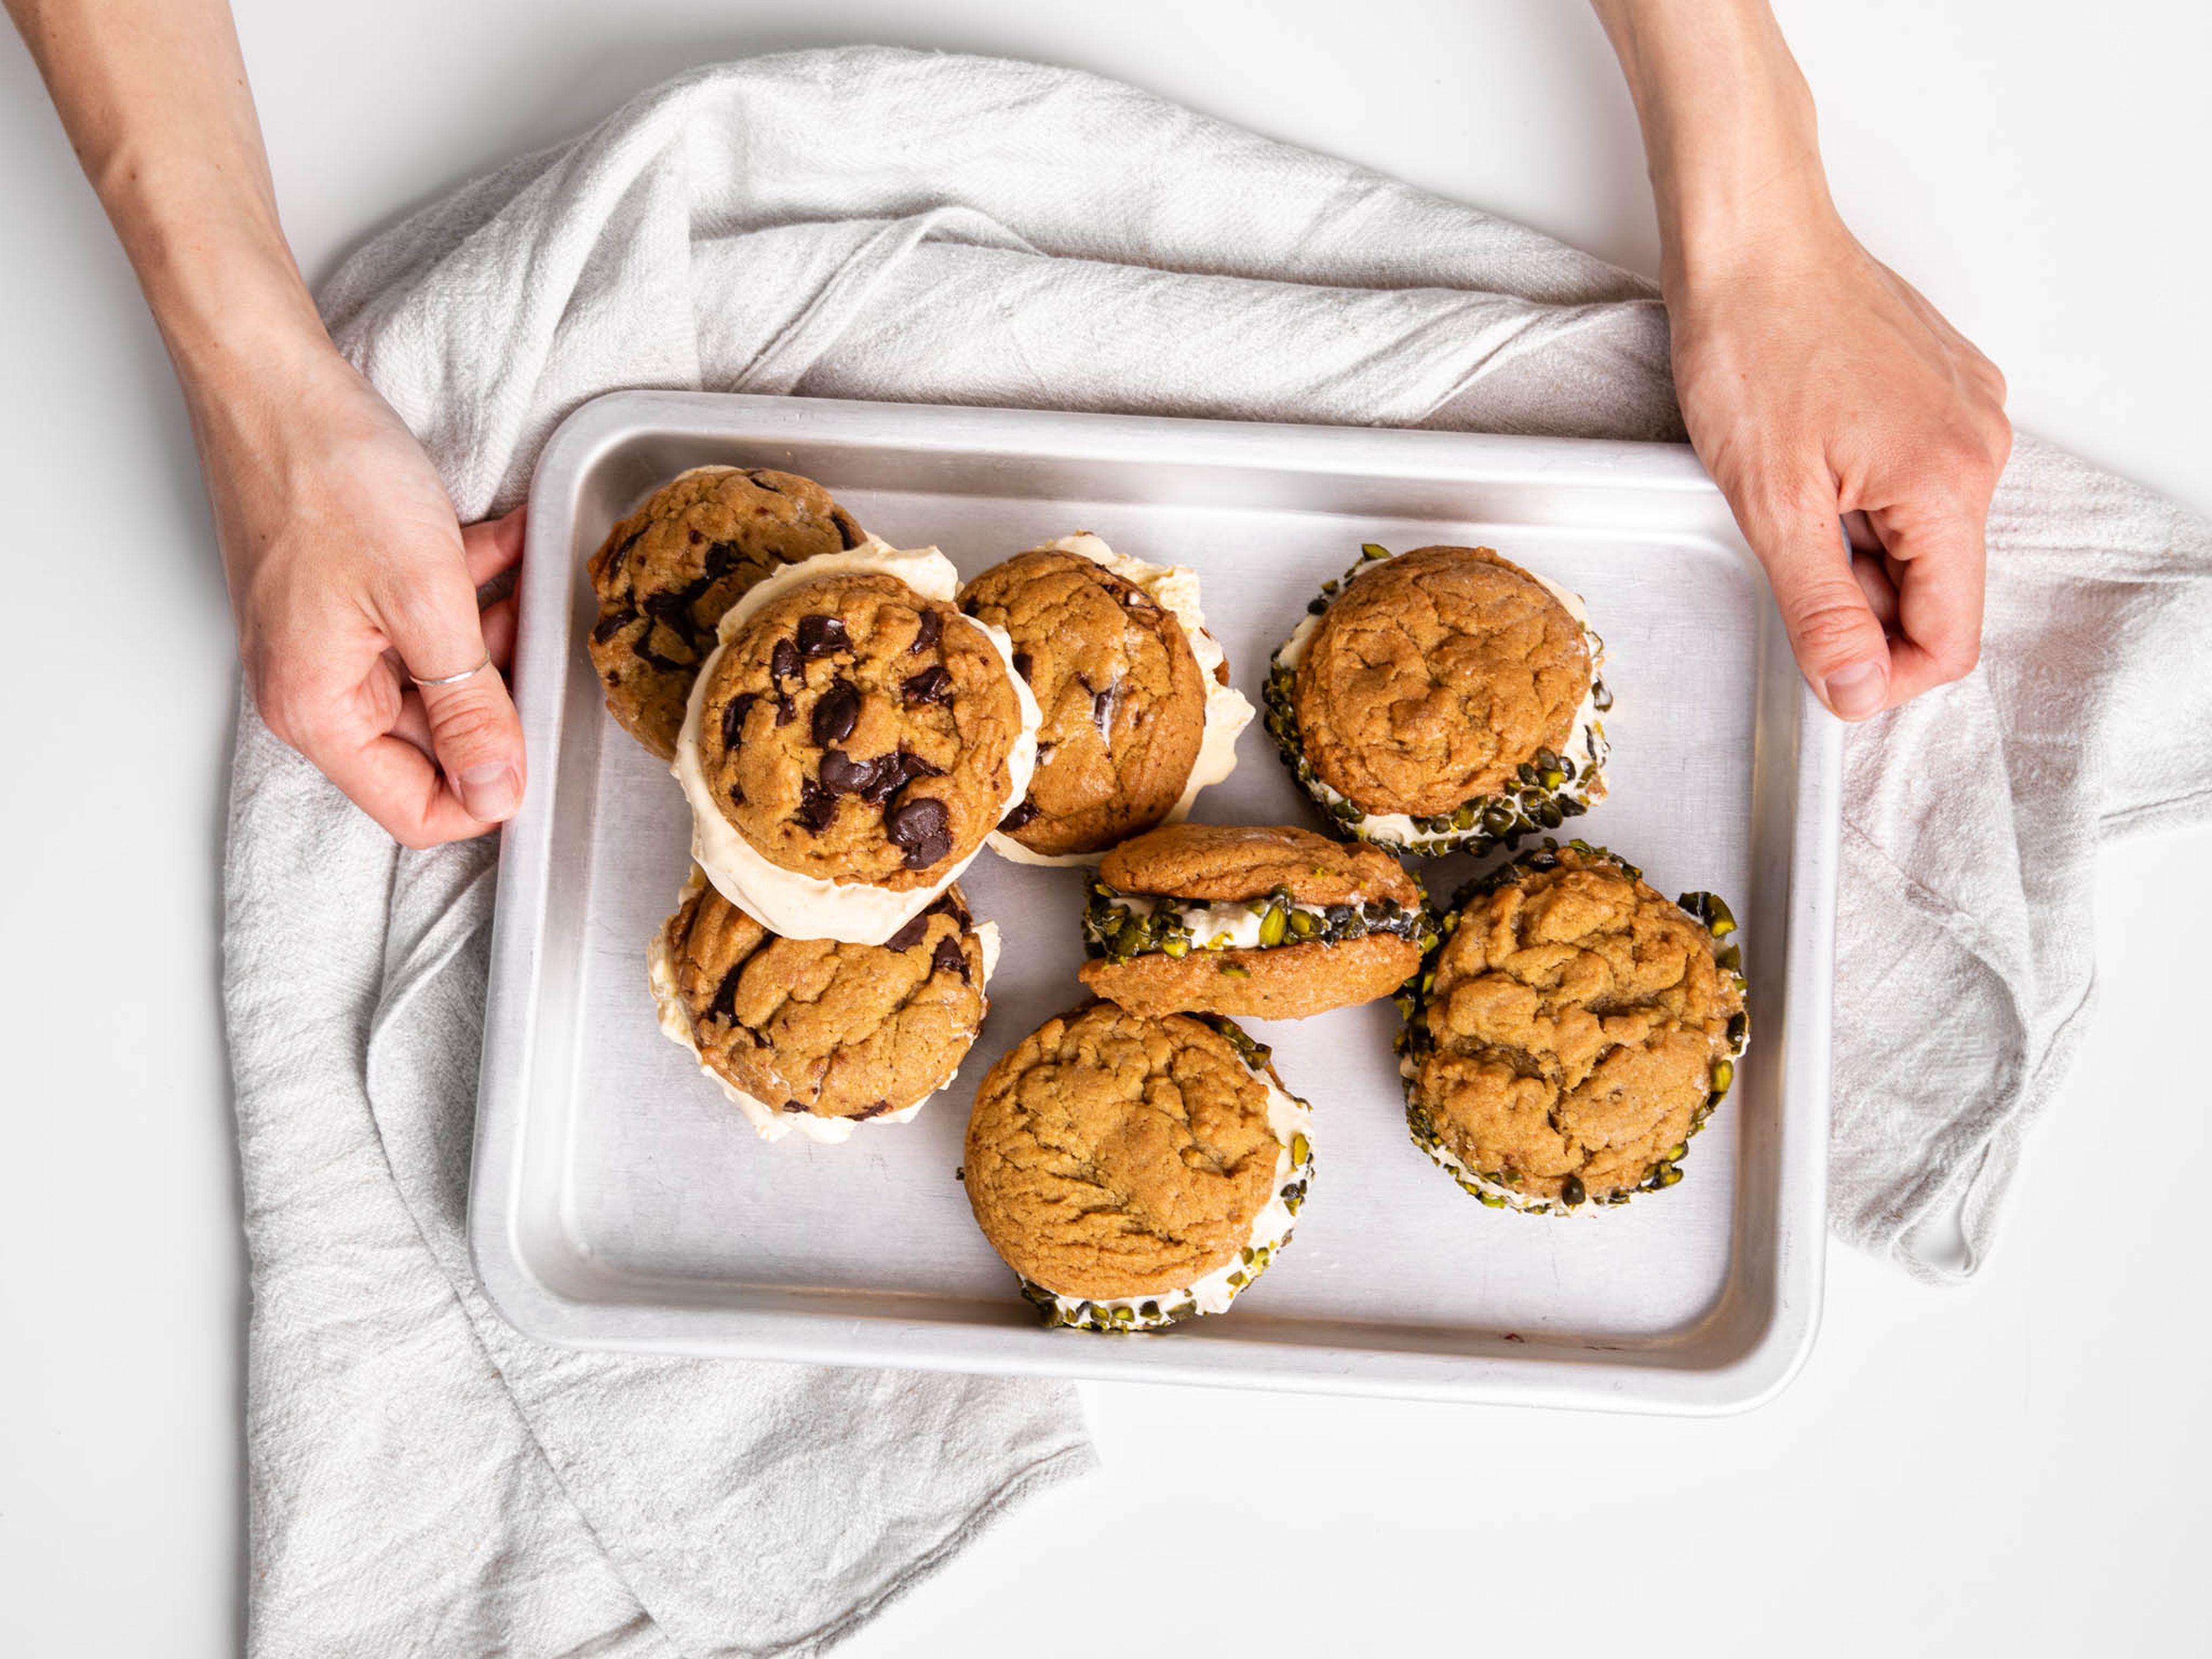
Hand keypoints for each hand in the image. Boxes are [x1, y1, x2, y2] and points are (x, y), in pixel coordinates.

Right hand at [195, 335, 527, 846]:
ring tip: (519, 576)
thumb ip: (470, 705)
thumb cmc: (328, 476)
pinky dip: (470, 585)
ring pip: (443, 673)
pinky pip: (427, 619)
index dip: (489, 790)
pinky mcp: (350, 596)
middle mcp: (319, 688)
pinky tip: (503, 540)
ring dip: (492, 630)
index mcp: (320, 710)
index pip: (416, 810)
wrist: (272, 379)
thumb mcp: (425, 600)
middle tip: (536, 632)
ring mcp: (334, 641)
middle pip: (439, 739)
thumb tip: (498, 790)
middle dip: (500, 688)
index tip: (546, 742)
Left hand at [1669, 209, 2010, 718]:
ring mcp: (1967, 412)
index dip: (1887, 672)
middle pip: (1938, 585)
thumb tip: (1856, 688)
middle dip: (1861, 599)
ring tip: (1792, 490)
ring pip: (1922, 535)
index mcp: (1950, 480)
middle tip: (1784, 550)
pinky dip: (1862, 497)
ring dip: (1855, 544)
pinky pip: (1914, 482)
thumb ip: (1820, 609)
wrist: (1750, 241)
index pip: (1952, 634)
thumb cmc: (1753, 343)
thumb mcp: (1772, 503)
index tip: (1829, 672)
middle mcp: (1980, 444)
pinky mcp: (1941, 391)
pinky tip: (1812, 458)